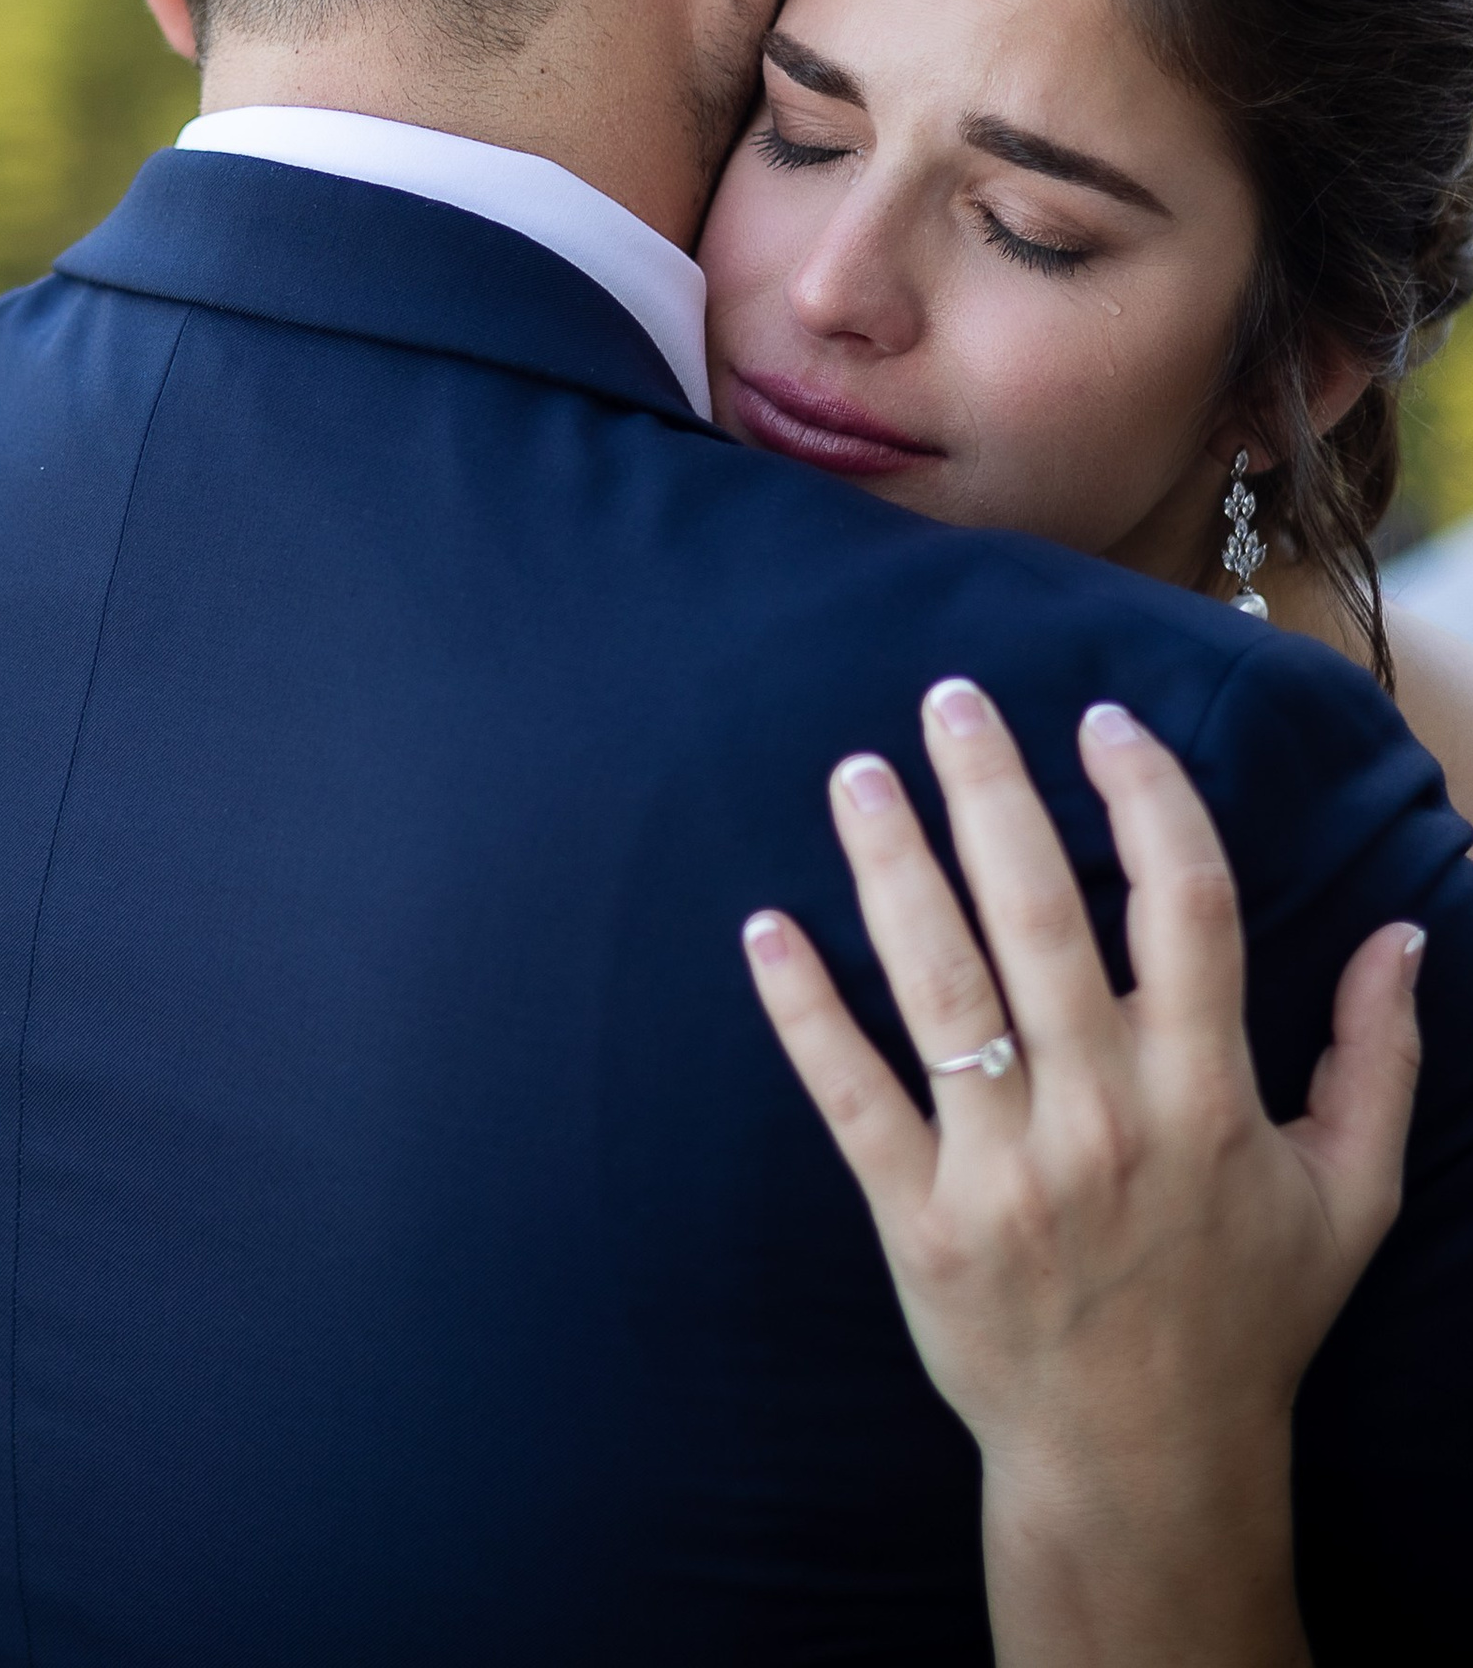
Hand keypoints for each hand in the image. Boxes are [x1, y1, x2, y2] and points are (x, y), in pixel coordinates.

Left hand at [742, 679, 1424, 1667]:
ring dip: (892, 868)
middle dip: (993, 793)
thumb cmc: (1245, 1318)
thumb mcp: (1350, 1196)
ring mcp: (1005, 1166)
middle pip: (1042, 917)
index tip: (1101, 721)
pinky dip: (803, 1009)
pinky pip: (850, 1094)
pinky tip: (764, 927)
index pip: (1186, 908)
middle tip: (947, 699)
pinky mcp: (918, 1217)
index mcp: (1207, 1094)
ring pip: (938, 985)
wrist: (1145, 1464)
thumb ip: (1376, 1060)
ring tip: (855, 774)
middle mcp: (1106, 1114)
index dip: (1147, 800)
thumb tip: (1400, 933)